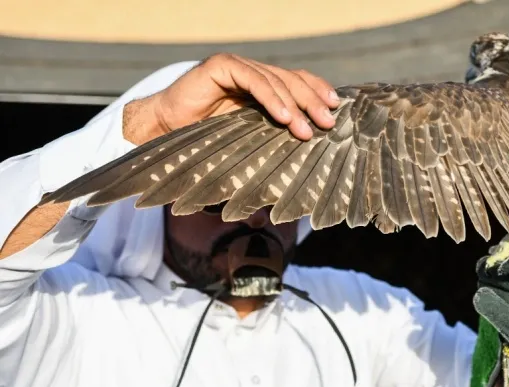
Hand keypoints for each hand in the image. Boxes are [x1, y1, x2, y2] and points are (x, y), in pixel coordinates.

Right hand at [123, 53, 340, 144]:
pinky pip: (253, 79)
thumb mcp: (247, 150)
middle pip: (293, 81)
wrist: (163, 134)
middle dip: (314, 102)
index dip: (318, 95)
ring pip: (277, 79)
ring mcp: (238, 69)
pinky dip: (272, 97)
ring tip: (307, 130)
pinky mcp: (221, 67)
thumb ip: (270, 154)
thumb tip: (297, 187)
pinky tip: (285, 117)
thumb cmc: (205, 147)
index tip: (337, 114)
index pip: (299, 84)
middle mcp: (253, 75)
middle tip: (329, 125)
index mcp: (264, 90)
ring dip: (296, 104)